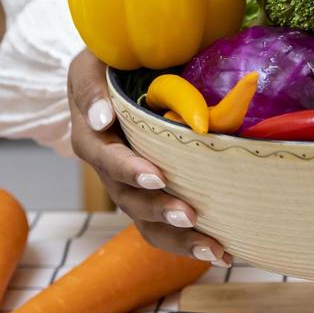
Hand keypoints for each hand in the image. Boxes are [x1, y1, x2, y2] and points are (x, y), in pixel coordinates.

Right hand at [68, 50, 232, 265]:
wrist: (116, 73)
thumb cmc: (111, 60)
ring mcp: (128, 185)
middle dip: (159, 208)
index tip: (156, 175)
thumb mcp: (94, 60)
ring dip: (178, 237)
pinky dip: (189, 243)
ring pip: (146, 221)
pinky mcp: (150, 194)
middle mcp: (107, 166)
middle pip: (127, 197)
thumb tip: (103, 118)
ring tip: (213, 247)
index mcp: (90, 134)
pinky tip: (223, 252)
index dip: (129, 169)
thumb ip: (94, 86)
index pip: (105, 157)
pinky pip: (162, 227)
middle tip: (188, 214)